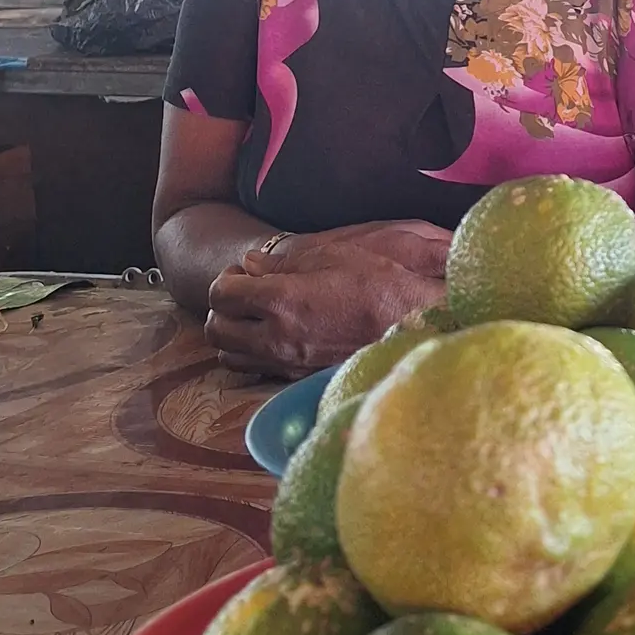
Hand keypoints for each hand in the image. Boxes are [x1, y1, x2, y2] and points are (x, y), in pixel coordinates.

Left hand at [206, 221, 451, 376]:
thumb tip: (251, 264)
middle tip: (244, 294)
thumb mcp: (334, 256)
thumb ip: (284, 262)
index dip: (226, 279)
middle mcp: (277, 336)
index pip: (222, 294)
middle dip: (223, 308)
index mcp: (281, 300)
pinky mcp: (302, 378)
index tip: (242, 274)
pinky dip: (255, 355)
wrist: (418, 324)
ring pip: (230, 356)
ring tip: (255, 319)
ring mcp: (289, 362)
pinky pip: (258, 370)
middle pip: (217, 328)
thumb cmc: (382, 284)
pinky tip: (276, 338)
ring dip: (234, 335)